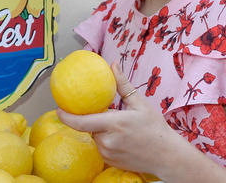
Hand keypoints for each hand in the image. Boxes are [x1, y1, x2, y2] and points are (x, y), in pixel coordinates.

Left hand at [56, 61, 183, 174]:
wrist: (167, 156)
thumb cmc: (155, 128)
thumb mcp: (140, 103)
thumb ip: (122, 84)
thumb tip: (112, 64)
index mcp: (114, 124)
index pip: (81, 122)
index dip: (67, 116)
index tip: (58, 109)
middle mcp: (108, 140)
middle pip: (89, 126)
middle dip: (94, 119)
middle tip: (108, 114)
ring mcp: (108, 153)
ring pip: (95, 136)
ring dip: (101, 130)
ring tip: (121, 128)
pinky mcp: (109, 161)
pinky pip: (101, 147)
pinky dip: (106, 140)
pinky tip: (122, 139)